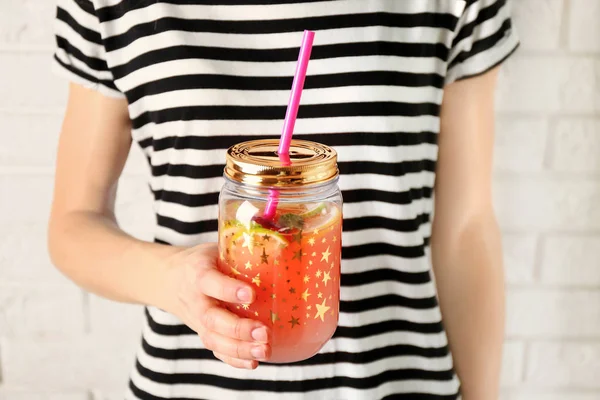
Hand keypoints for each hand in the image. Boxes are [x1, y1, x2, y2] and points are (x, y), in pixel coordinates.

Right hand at [163, 243, 270, 368]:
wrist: (169, 278)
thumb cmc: (204, 261)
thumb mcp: (216, 249)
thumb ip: (241, 250)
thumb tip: (285, 244)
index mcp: (198, 273)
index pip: (210, 282)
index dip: (228, 289)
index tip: (251, 293)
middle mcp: (196, 299)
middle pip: (212, 319)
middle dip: (238, 329)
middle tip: (264, 332)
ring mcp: (198, 320)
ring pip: (214, 339)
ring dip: (240, 349)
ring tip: (265, 350)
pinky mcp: (203, 333)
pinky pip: (216, 350)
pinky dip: (234, 359)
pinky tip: (254, 362)